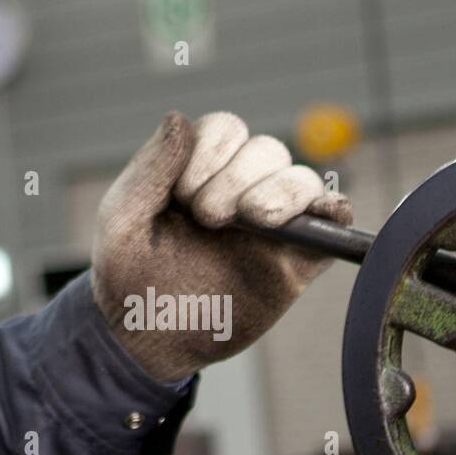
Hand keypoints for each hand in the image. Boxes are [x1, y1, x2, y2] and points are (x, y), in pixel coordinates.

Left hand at [90, 110, 350, 379]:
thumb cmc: (127, 274)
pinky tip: (313, 221)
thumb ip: (150, 168)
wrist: (146, 338)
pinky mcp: (297, 260)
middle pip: (266, 149)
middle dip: (236, 176)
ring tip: (250, 220)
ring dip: (279, 191)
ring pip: (301, 178)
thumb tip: (180, 116)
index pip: (225, 129)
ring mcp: (271, 223)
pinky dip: (332, 211)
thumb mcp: (123, 218)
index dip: (210, 151)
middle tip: (206, 218)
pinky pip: (333, 221)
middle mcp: (238, 189)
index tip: (181, 195)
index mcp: (197, 170)